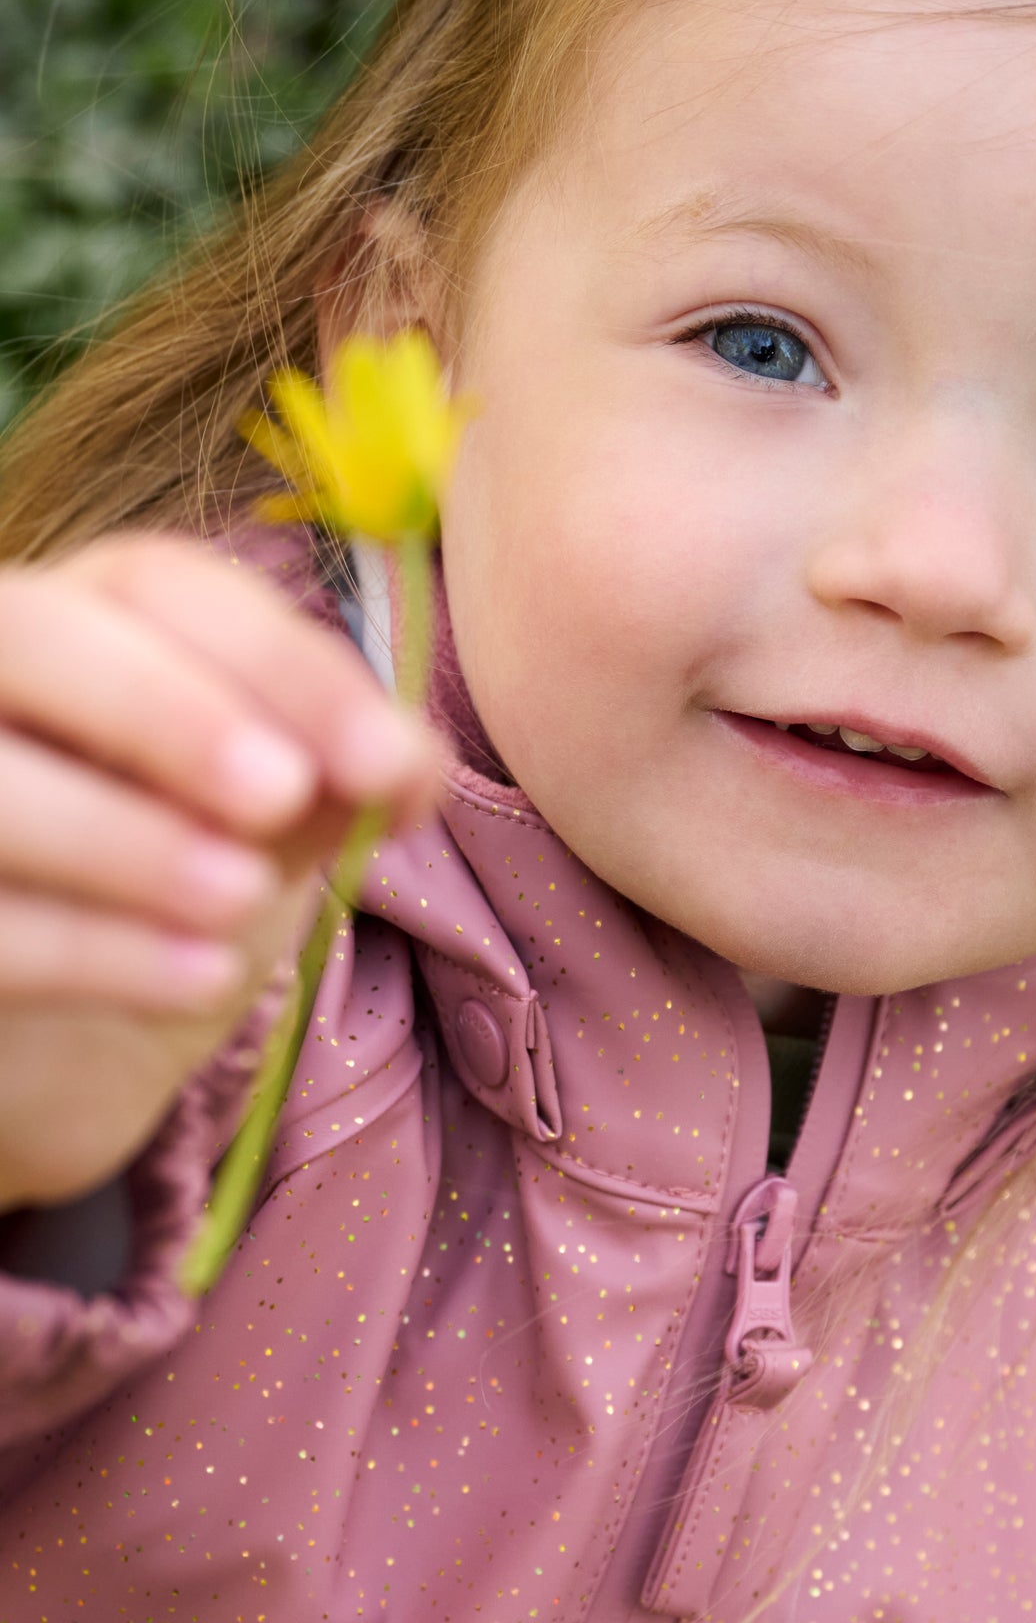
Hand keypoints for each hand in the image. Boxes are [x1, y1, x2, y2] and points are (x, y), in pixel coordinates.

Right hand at [0, 535, 434, 1213]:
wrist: (79, 1036)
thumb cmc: (176, 886)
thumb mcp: (268, 825)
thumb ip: (337, 778)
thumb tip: (412, 763)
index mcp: (83, 621)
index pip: (159, 585)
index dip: (278, 661)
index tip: (388, 759)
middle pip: (37, 635)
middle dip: (169, 710)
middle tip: (283, 795)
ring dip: (130, 837)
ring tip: (241, 897)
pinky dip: (101, 951)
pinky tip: (201, 977)